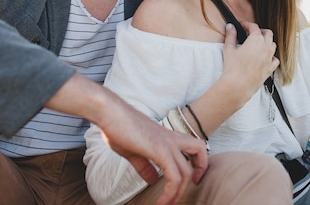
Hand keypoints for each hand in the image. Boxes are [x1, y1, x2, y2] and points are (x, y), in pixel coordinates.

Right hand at [46, 74, 207, 204]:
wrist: (110, 113)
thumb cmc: (118, 128)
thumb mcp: (134, 151)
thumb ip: (145, 166)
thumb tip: (153, 180)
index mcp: (168, 136)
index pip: (196, 145)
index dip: (200, 162)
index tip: (193, 178)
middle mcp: (172, 138)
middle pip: (199, 153)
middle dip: (195, 176)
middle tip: (180, 195)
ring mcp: (167, 143)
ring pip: (186, 171)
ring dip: (178, 193)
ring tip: (167, 204)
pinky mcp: (160, 150)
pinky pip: (174, 176)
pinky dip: (170, 192)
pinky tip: (161, 201)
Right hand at [221, 21, 279, 102]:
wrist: (238, 86)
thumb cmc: (232, 68)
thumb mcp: (229, 48)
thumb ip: (230, 35)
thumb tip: (230, 27)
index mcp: (256, 40)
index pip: (254, 27)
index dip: (247, 24)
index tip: (242, 25)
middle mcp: (265, 47)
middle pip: (268, 33)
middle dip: (260, 31)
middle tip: (251, 33)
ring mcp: (269, 58)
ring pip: (273, 45)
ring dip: (267, 42)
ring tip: (258, 44)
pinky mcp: (270, 69)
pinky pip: (275, 60)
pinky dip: (271, 56)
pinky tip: (265, 58)